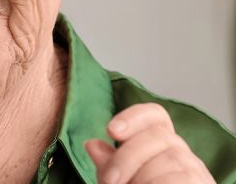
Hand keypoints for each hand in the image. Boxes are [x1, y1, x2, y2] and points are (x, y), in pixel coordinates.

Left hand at [84, 103, 214, 182]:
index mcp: (159, 143)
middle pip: (155, 136)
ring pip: (168, 160)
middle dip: (126, 158)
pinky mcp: (202, 183)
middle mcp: (180, 151)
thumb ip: (109, 165)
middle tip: (110, 180)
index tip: (111, 130)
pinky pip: (178, 179)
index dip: (133, 117)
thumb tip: (91, 144)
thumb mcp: (122, 181)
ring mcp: (194, 168)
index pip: (154, 115)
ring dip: (142, 179)